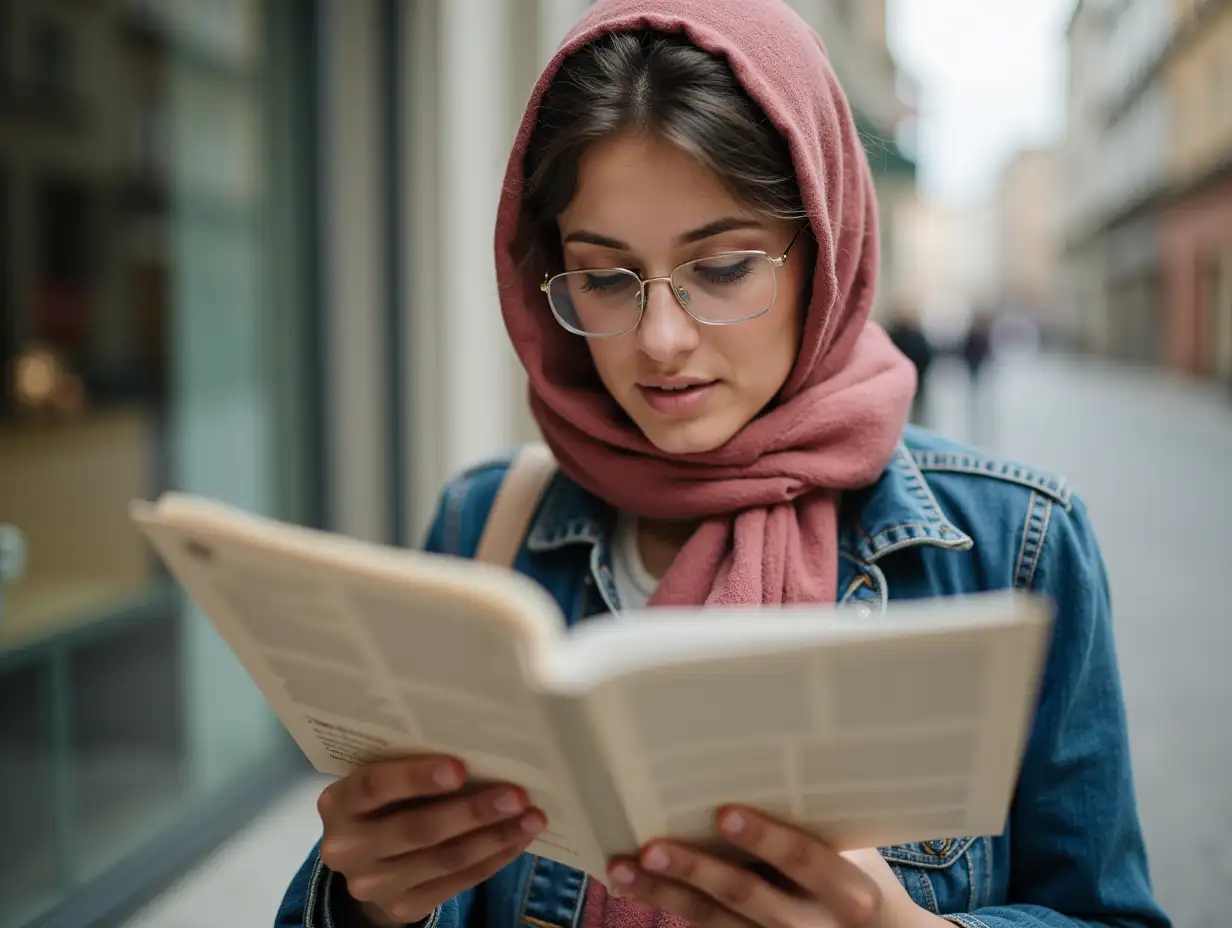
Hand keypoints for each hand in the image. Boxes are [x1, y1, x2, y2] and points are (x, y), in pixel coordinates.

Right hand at [317, 755, 545, 926]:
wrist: (365, 862)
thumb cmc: (384, 802)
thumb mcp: (381, 781)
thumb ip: (410, 766)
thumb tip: (481, 748)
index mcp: (339, 803)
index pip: (374, 786)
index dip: (415, 777)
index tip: (460, 768)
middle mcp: (348, 848)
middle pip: (417, 829)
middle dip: (472, 812)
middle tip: (516, 795)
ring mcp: (374, 885)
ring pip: (444, 859)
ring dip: (494, 838)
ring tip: (531, 818)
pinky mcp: (403, 907)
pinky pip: (456, 883)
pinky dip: (493, 859)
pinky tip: (518, 840)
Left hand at [605, 806, 946, 927]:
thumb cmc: (856, 877)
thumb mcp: (853, 853)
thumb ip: (812, 822)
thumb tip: (755, 759)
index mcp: (846, 891)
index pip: (803, 860)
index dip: (765, 837)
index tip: (724, 812)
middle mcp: (810, 926)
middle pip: (745, 895)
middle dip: (696, 870)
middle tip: (652, 846)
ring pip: (711, 919)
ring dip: (663, 892)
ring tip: (621, 867)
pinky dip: (664, 904)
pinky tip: (631, 884)